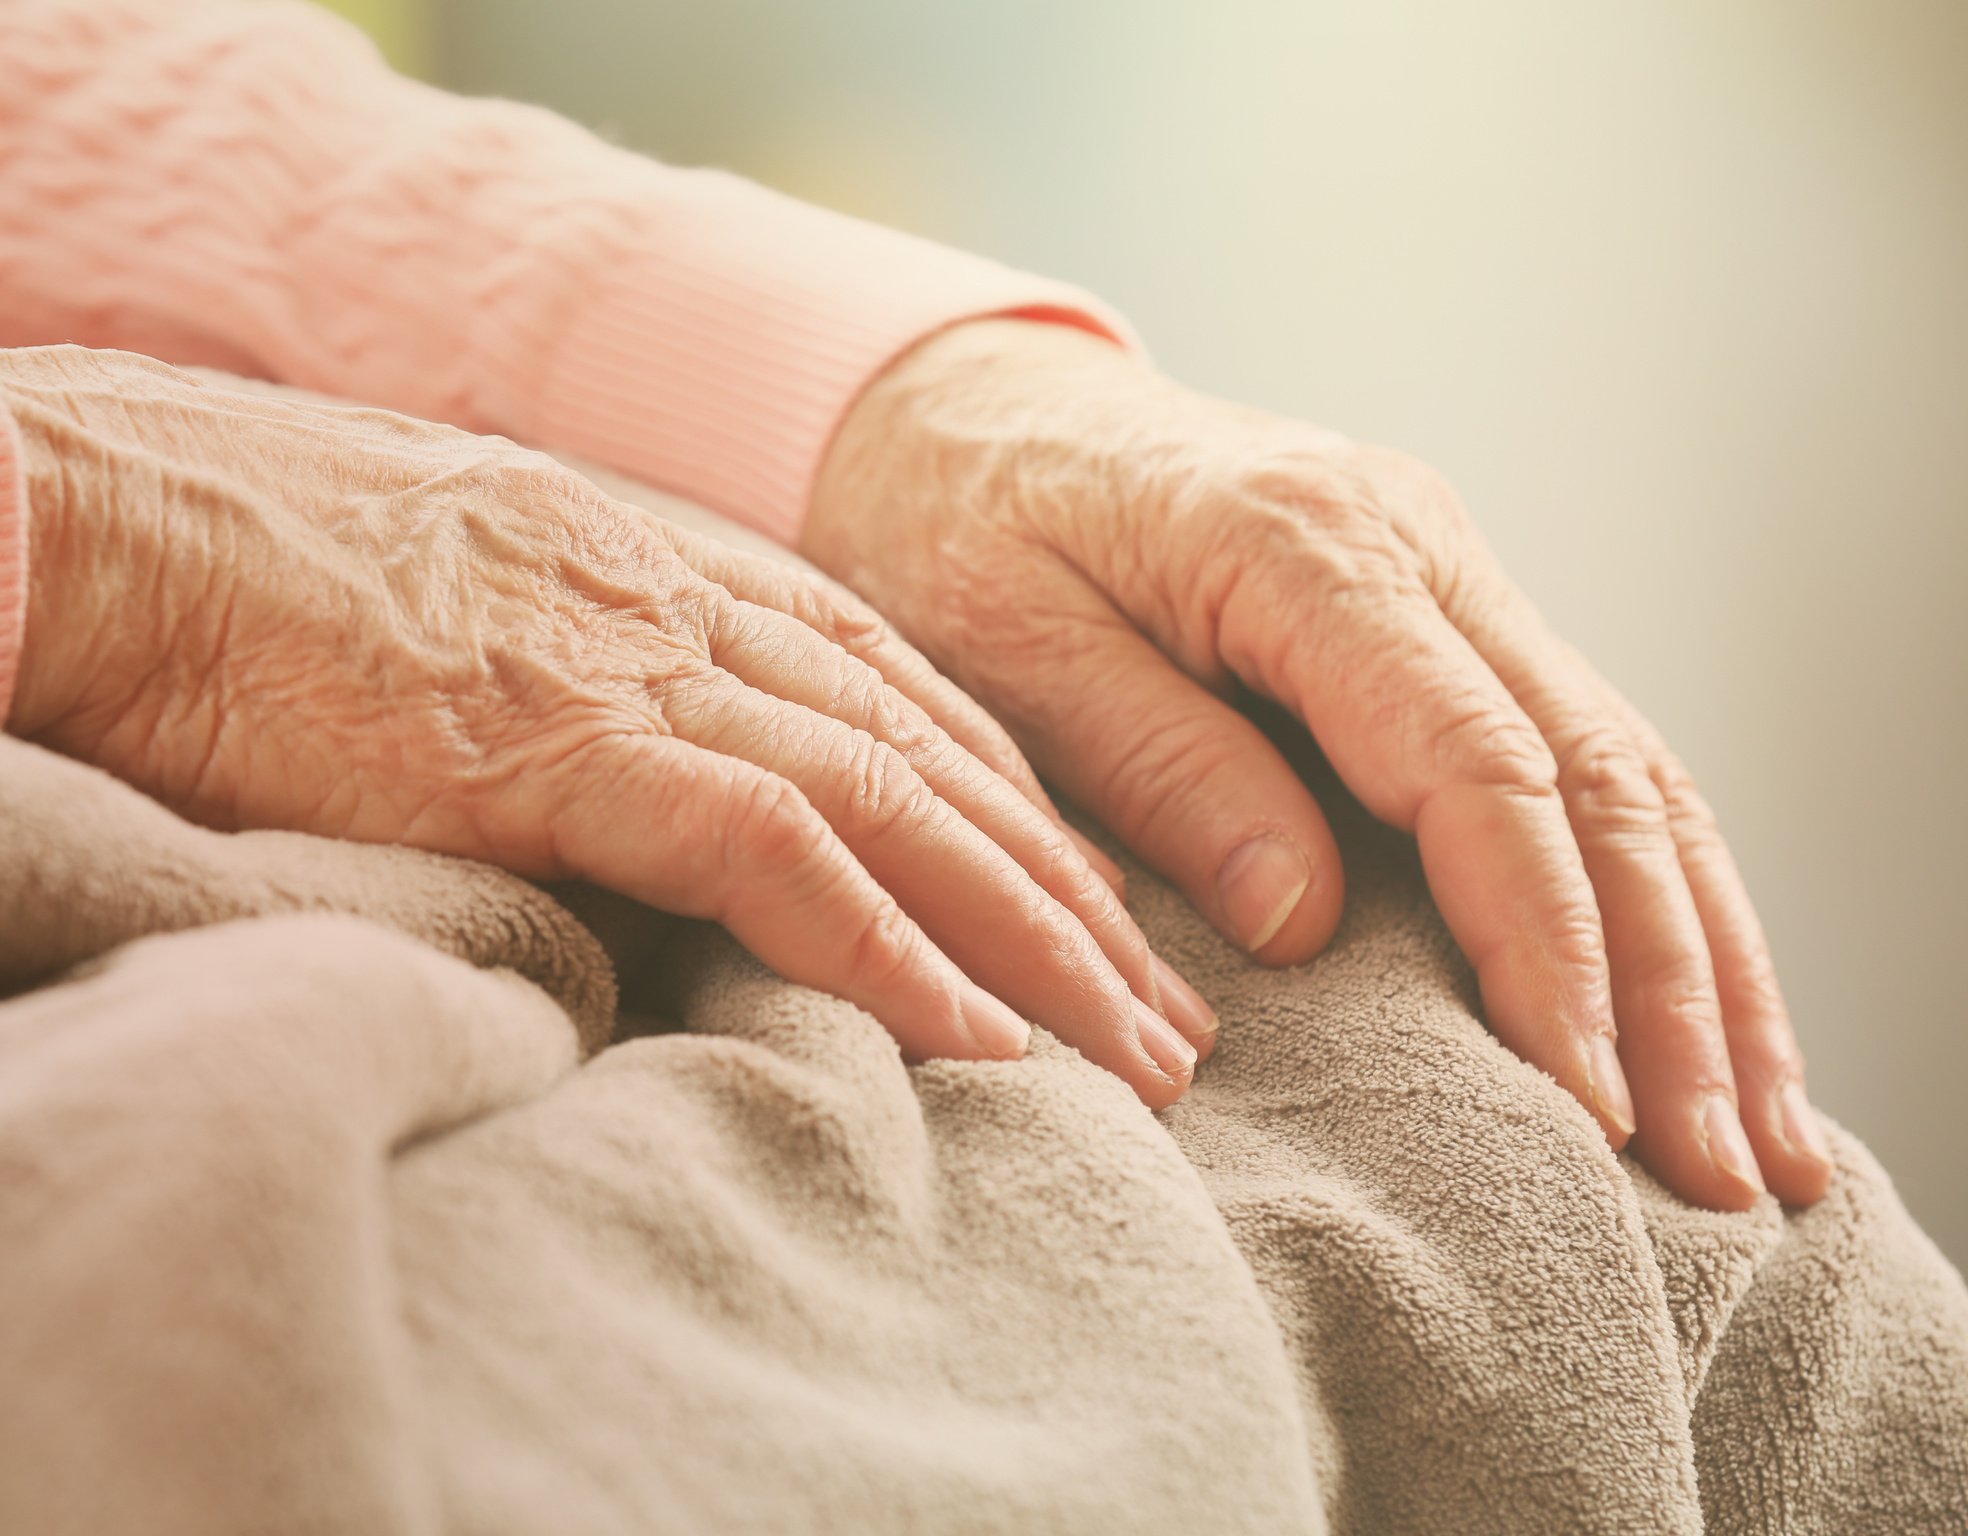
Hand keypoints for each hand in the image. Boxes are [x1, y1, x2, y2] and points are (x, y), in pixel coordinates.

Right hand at [0, 344, 1216, 1104]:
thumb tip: (633, 784)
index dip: (1021, 819)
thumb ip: (587, 677)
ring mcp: (639, 666)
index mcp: (680, 575)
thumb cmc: (265, 575)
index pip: (909, 703)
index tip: (1096, 918)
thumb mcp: (477, 604)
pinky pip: (772, 851)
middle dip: (1075, 899)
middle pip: (945, 762)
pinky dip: (888, 947)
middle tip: (1175, 1018)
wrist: (118, 515)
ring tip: (1138, 1058)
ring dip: (1036, 941)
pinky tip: (977, 1038)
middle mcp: (696, 610)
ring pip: (904, 808)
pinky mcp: (563, 740)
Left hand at [806, 319, 1832, 1208]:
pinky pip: (1584, 760)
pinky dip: (1655, 893)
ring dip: (1706, 959)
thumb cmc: (965, 528)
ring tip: (1768, 1137)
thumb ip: (1162, 767)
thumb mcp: (1012, 645)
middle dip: (1676, 985)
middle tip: (1724, 1173)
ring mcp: (1451, 576)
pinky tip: (1707, 1009)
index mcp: (1308, 544)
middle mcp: (1418, 545)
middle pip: (1598, 777)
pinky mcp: (1447, 621)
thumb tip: (1305, 918)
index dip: (1543, 943)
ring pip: (1630, 773)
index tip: (1583, 1101)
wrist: (971, 413)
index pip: (1476, 764)